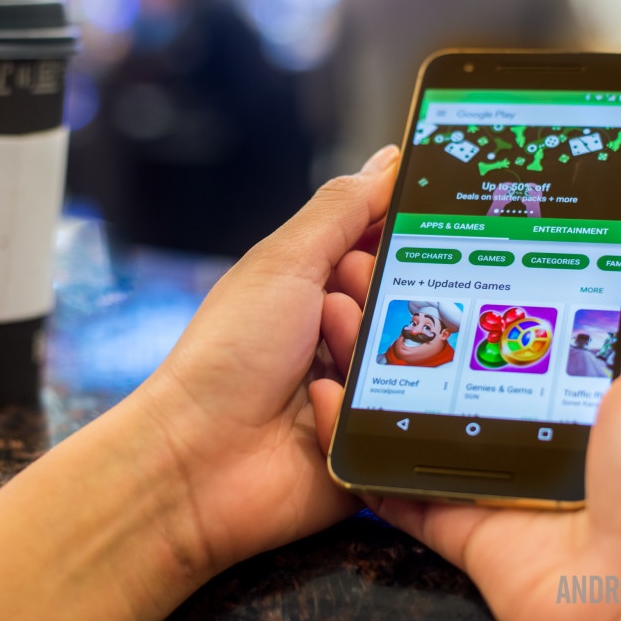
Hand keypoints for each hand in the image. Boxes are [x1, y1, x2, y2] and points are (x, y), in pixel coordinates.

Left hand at [135, 143, 399, 571]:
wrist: (198, 460)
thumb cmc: (228, 353)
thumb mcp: (284, 262)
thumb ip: (341, 209)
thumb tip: (388, 160)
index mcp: (322, 286)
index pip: (389, 246)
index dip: (403, 236)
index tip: (422, 229)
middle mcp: (346, 334)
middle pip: (412, 300)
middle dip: (376, 298)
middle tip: (336, 306)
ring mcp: (361, 389)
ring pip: (414, 356)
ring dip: (364, 352)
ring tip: (318, 363)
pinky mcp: (374, 440)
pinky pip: (406, 415)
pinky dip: (360, 407)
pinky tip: (317, 409)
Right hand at [311, 230, 620, 620]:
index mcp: (588, 387)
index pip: (526, 316)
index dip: (484, 279)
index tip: (442, 241)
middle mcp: (540, 426)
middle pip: (460, 361)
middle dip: (417, 318)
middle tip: (374, 275)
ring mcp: (497, 473)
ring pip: (420, 415)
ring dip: (379, 373)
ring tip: (342, 322)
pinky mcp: (464, 520)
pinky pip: (399, 483)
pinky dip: (360, 451)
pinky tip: (333, 407)